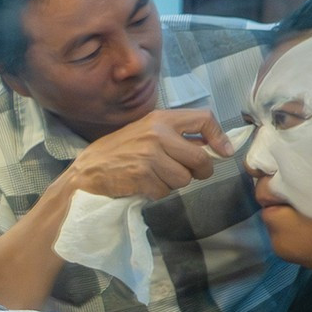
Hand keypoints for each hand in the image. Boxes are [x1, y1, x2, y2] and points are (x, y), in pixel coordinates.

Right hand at [68, 109, 230, 201]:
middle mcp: (158, 134)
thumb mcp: (146, 132)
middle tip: (188, 174)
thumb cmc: (119, 152)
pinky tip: (142, 185)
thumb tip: (213, 147)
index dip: (219, 137)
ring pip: (185, 179)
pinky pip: (166, 191)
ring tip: (155, 177)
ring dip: (174, 184)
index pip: (204, 118)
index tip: (224, 152)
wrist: (87, 171)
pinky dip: (157, 193)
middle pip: (200, 158)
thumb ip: (175, 136)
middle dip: (199, 172)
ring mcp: (149, 155)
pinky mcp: (142, 176)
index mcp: (161, 119)